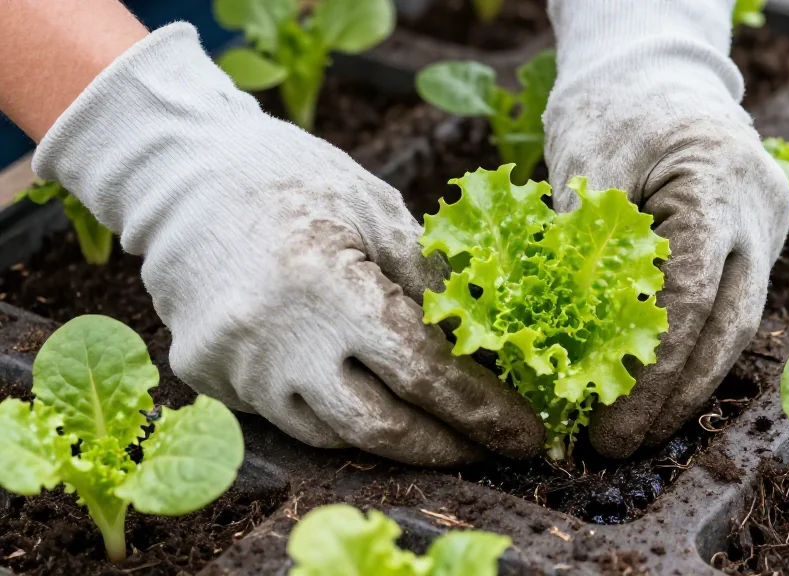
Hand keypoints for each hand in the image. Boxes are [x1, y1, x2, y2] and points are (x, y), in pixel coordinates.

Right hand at [32, 24, 543, 466]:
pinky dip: (337, 418)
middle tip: (493, 449)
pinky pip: (287, 419)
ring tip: (440, 433)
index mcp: (326, 287)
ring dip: (395, 441)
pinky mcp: (209, 379)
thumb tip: (484, 339)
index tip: (524, 432)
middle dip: (448, 447)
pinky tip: (366, 401)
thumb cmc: (291, 176)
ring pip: (333, 435)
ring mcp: (236, 368)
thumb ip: (428, 276)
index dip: (482, 410)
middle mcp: (277, 342)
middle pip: (381, 428)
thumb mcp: (375, 207)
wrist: (181, 173)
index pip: (423, 372)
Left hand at [543, 0, 788, 457]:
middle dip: (674, 398)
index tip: (612, 421)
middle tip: (620, 446)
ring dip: (687, 387)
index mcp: (717, 179)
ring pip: (735, 328)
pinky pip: (729, 310)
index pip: (692, 293)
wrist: (658, 70)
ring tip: (636, 432)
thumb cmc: (613, 106)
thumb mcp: (582, 162)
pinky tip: (658, 391)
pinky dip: (693, 354)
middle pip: (728, 327)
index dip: (653, 369)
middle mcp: (760, 209)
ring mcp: (767, 227)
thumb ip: (578, 246)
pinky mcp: (756, 242)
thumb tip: (553, 346)